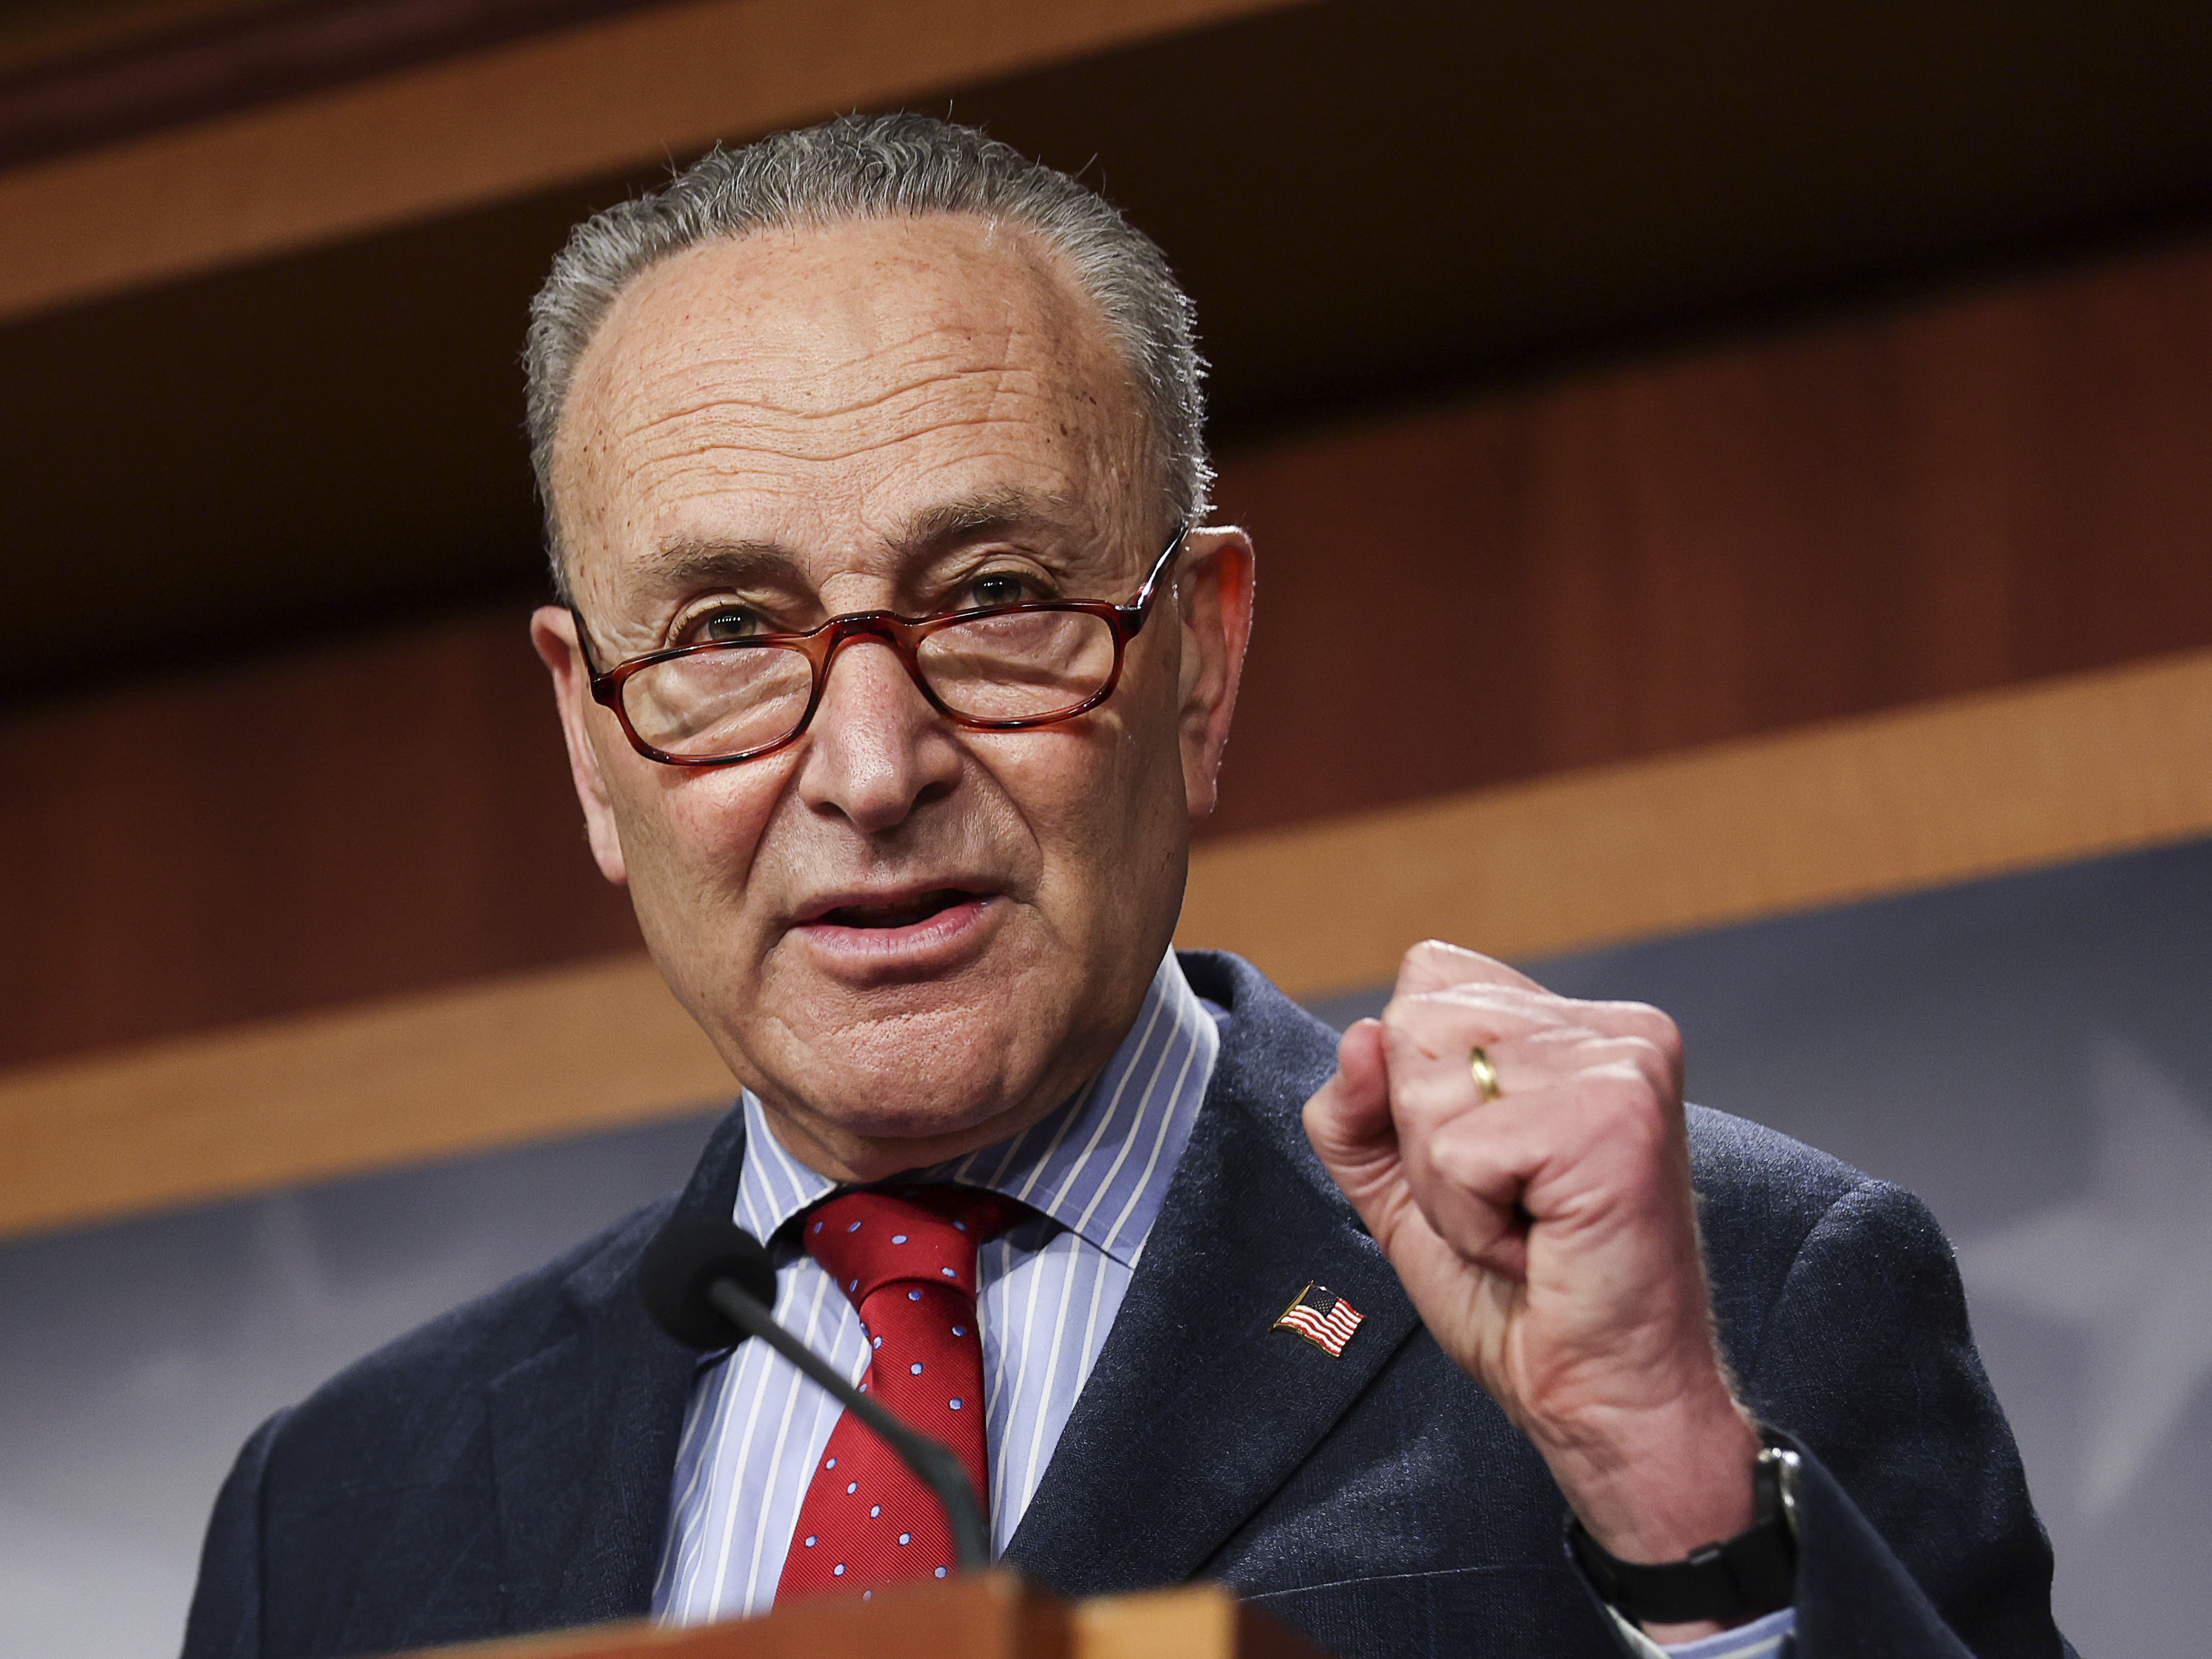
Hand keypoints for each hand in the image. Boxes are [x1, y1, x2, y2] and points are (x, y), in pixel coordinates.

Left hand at [1303, 941, 1759, 1624]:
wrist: (1608, 1401)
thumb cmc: (1523, 1302)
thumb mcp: (1405, 1187)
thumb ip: (1358, 1108)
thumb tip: (1357, 1036)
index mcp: (1575, 1026)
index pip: (1428, 978)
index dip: (1412, 1085)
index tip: (1487, 1164)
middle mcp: (1612, 1028)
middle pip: (1413, 1023)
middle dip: (1422, 1142)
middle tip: (1508, 1208)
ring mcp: (1620, 1064)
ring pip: (1423, 1087)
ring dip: (1445, 1189)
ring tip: (1523, 1228)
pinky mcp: (1611, 1117)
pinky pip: (1455, 1151)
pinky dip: (1468, 1220)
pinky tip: (1536, 1246)